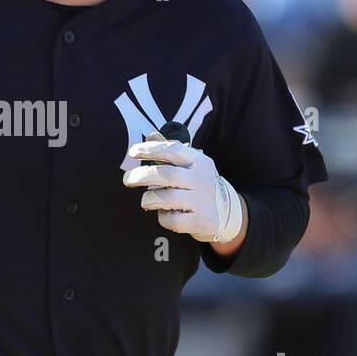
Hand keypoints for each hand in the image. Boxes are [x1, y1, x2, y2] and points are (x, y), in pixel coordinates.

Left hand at [122, 132, 243, 242]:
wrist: (229, 213)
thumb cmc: (200, 185)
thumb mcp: (191, 165)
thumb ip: (170, 151)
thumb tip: (151, 134)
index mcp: (199, 161)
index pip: (173, 150)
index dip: (151, 149)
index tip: (133, 152)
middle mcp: (201, 179)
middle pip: (165, 175)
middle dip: (141, 176)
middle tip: (127, 179)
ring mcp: (201, 201)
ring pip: (165, 198)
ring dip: (149, 199)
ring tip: (147, 201)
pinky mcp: (199, 221)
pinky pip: (172, 220)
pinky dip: (162, 218)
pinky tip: (164, 214)